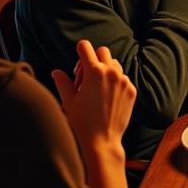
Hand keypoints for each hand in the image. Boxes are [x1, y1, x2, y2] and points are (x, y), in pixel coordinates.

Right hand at [52, 40, 135, 159]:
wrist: (102, 140)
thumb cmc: (81, 121)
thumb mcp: (68, 100)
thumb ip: (63, 82)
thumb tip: (56, 71)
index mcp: (94, 72)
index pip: (86, 47)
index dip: (79, 51)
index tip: (78, 62)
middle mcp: (111, 73)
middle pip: (102, 51)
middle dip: (93, 59)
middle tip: (84, 78)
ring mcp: (124, 81)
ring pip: (114, 64)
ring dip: (105, 70)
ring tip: (95, 89)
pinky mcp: (132, 90)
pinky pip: (123, 78)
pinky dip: (114, 82)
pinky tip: (106, 98)